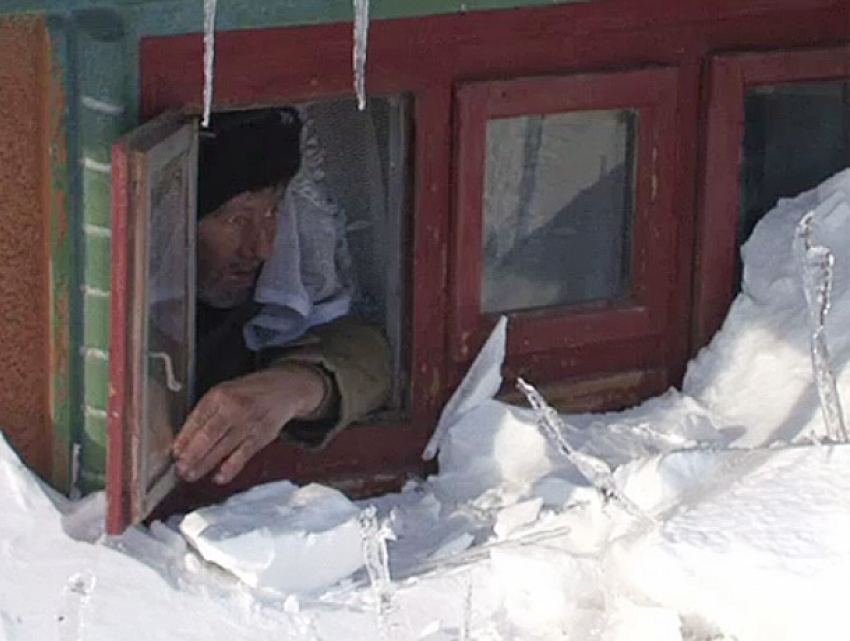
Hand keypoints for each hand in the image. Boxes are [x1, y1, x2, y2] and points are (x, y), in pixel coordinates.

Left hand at [172, 364, 327, 483]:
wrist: (285, 388)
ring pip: (222, 448)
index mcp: (220, 395)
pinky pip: (243, 456)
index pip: (197, 419)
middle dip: (191, 455)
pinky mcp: (261, 436)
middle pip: (208, 436)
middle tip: (180, 469)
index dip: (184, 438)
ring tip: (191, 475)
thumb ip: (208, 411)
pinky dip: (230, 469)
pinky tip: (218, 477)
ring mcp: (249, 423)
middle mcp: (234, 408)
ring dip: (205, 464)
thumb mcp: (226, 390)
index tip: (174, 453)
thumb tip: (186, 439)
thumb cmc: (251, 391)